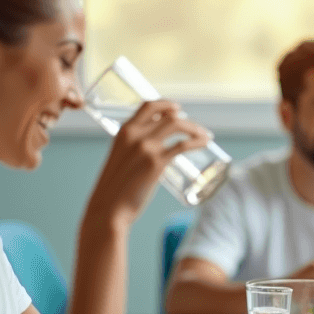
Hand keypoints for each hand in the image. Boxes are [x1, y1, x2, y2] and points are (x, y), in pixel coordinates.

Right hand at [86, 100, 209, 226]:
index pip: (147, 106)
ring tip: (205, 136)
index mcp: (123, 132)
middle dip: (186, 120)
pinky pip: (182, 145)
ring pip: (177, 125)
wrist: (108, 209)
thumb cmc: (113, 191)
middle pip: (167, 115)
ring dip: (195, 128)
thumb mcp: (120, 160)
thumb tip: (153, 153)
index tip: (177, 109)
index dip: (165, 104)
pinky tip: (205, 142)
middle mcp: (135, 134)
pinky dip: (197, 141)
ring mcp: (146, 147)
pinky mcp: (156, 162)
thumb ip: (133, 151)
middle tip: (196, 128)